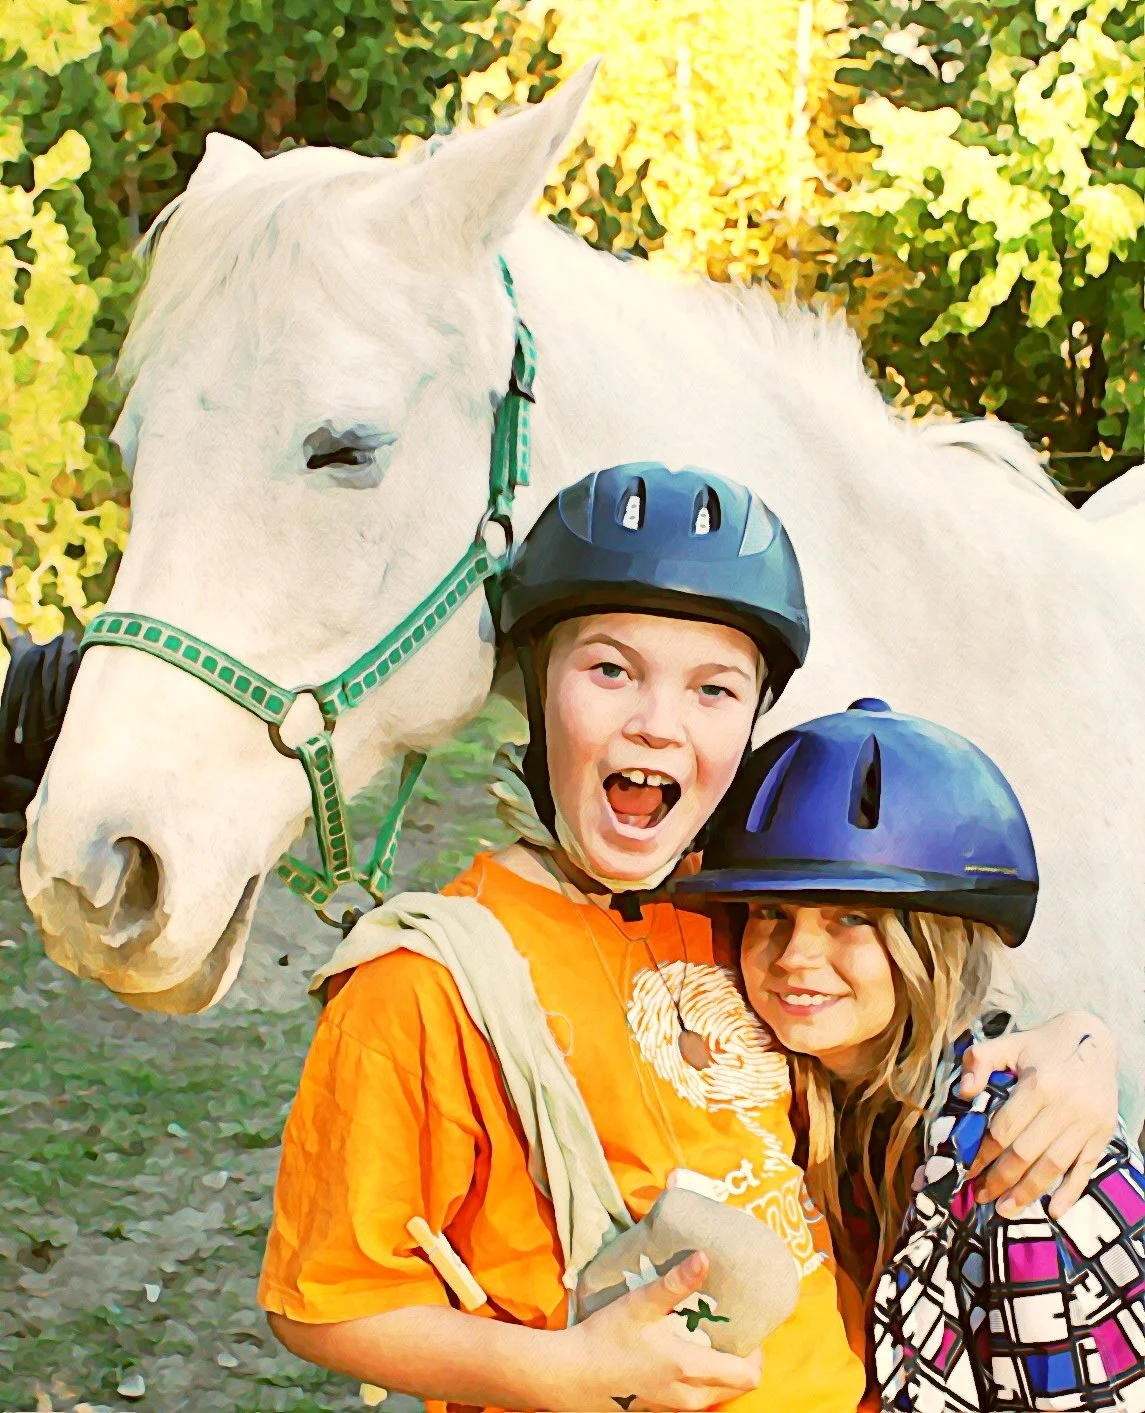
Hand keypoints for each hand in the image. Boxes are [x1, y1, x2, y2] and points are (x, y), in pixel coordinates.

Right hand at [556, 1251, 761, 1411]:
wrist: (570, 1374)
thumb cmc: (606, 1337)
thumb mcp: (641, 1304)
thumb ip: (675, 1282)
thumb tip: (705, 1257)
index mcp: (689, 1368)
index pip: (746, 1375)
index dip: (756, 1354)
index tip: (747, 1329)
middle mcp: (687, 1396)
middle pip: (735, 1388)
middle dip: (740, 1362)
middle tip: (727, 1332)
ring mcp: (671, 1409)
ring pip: (713, 1397)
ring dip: (719, 1374)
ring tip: (705, 1342)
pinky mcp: (656, 1412)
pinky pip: (692, 1401)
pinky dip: (697, 1383)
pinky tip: (678, 1358)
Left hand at [961, 1012, 1118, 1218]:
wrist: (1094, 1039)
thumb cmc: (1042, 1045)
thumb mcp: (1008, 1043)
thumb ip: (979, 1061)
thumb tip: (963, 1092)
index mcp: (1039, 1083)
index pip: (1004, 1129)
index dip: (982, 1154)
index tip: (966, 1171)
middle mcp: (1065, 1106)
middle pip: (1026, 1153)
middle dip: (1000, 1179)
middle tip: (979, 1196)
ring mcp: (1087, 1122)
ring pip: (1054, 1166)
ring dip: (1028, 1192)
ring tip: (1004, 1209)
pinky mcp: (1103, 1133)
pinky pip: (1086, 1168)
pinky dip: (1071, 1193)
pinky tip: (1052, 1211)